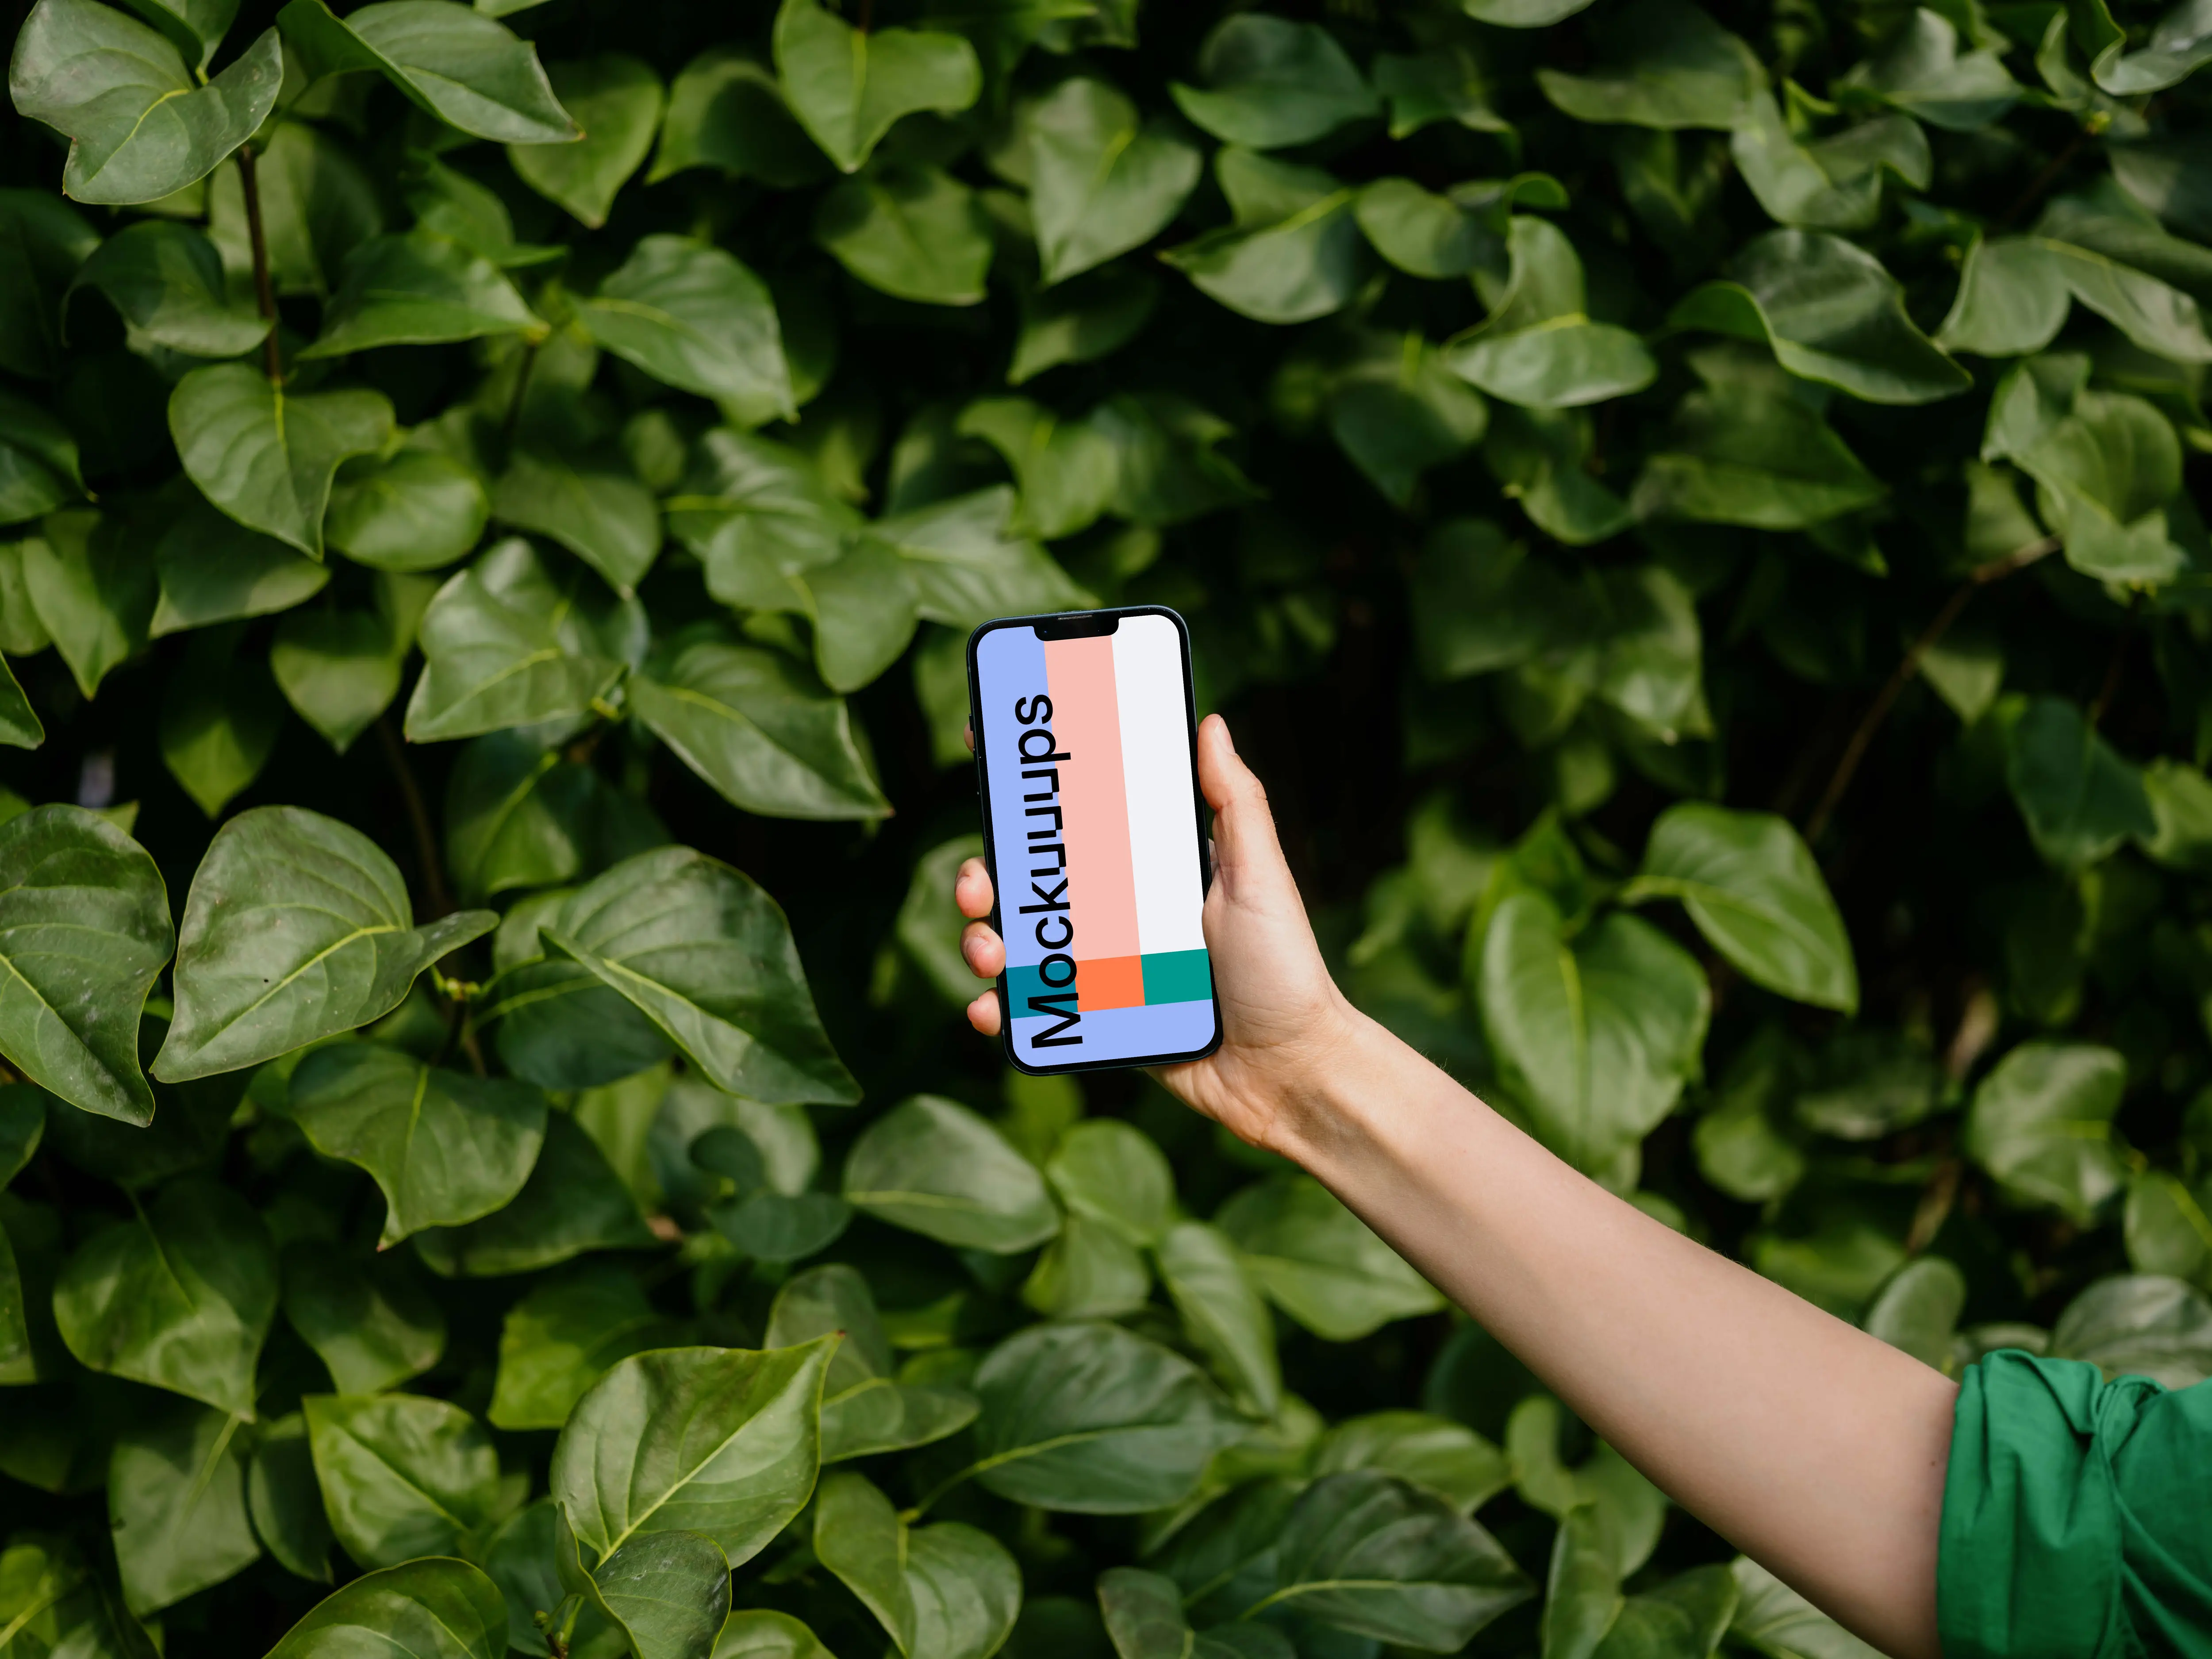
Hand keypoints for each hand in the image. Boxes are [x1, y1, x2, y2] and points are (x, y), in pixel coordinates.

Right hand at [956, 712, 1363, 1151]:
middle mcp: (1122, 918)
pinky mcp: (1101, 1026)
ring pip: (1023, 945)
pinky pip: (1038, 1013)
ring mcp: (1106, 972)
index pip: (1080, 821)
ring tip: (987, 948)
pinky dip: (1003, 1009)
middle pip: (1034, 883)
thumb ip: (1235, 802)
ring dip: (986, 939)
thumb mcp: (1261, 876)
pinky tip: (990, 1008)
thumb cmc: (1285, 970)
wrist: (1292, 1071)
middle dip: (987, 872)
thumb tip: (1212, 722)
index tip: (986, 751)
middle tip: (976, 878)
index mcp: (1152, 874)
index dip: (1031, 793)